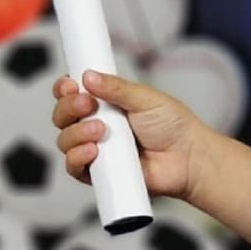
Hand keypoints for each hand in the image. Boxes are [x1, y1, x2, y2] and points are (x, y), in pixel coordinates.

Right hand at [52, 68, 206, 201]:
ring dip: (75, 133)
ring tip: (100, 130)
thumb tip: (88, 76)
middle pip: (62, 116)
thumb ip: (116, 87)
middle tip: (88, 105)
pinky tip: (93, 151)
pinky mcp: (99, 173)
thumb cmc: (173, 126)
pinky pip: (74, 168)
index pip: (71, 94)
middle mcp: (95, 125)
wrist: (188, 157)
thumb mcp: (145, 97)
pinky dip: (77, 158)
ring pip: (64, 141)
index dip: (64, 89)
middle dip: (68, 108)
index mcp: (104, 103)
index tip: (70, 85)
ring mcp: (96, 150)